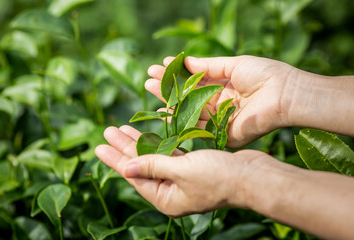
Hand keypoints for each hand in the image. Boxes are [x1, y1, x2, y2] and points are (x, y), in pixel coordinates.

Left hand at [95, 125, 276, 216]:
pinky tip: (149, 133)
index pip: (134, 177)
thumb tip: (124, 170)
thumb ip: (153, 167)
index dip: (115, 159)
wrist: (254, 176)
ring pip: (154, 158)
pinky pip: (170, 154)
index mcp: (167, 199)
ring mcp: (183, 179)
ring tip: (121, 129)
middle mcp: (172, 191)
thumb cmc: (219, 176)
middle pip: (141, 166)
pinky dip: (159, 143)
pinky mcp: (194, 167)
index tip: (99, 146)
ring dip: (139, 143)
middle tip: (107, 131)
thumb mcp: (182, 171)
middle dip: (124, 148)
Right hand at [146, 56, 296, 147]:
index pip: (195, 81)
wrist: (284, 94)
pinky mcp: (222, 133)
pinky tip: (164, 110)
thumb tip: (185, 61)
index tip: (159, 67)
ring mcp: (219, 119)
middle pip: (189, 96)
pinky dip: (180, 118)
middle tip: (147, 79)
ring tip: (149, 87)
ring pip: (189, 110)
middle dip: (168, 87)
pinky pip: (197, 126)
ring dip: (169, 100)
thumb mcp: (234, 64)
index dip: (177, 75)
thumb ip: (209, 65)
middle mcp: (219, 103)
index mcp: (225, 86)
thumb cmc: (264, 75)